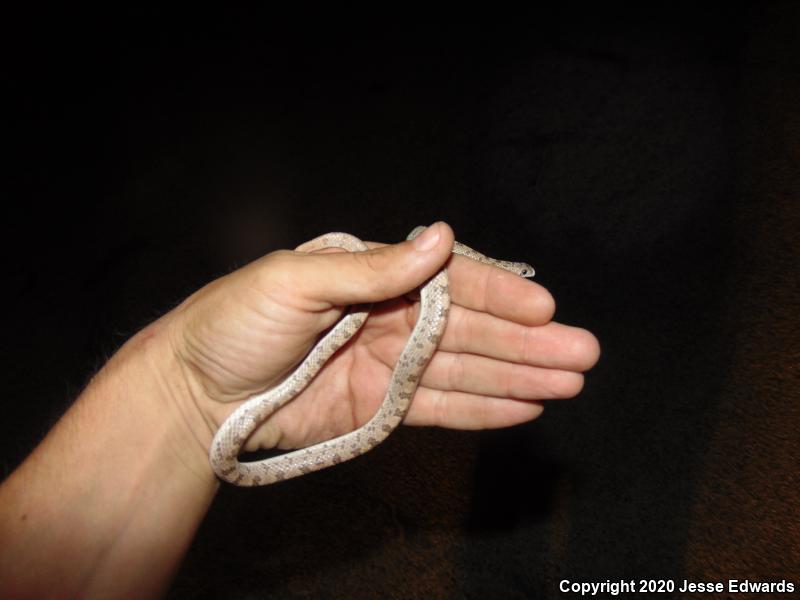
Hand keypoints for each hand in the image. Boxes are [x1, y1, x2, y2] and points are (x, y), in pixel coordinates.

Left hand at [167, 222, 599, 457]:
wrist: (195, 393)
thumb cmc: (234, 324)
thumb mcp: (293, 281)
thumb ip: (369, 267)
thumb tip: (439, 237)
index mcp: (373, 278)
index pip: (450, 285)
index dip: (499, 297)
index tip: (545, 308)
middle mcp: (390, 319)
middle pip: (471, 331)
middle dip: (528, 342)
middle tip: (584, 352)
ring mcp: (389, 367)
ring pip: (466, 372)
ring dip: (519, 376)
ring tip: (569, 382)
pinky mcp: (381, 410)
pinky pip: (441, 409)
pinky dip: (483, 409)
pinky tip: (524, 405)